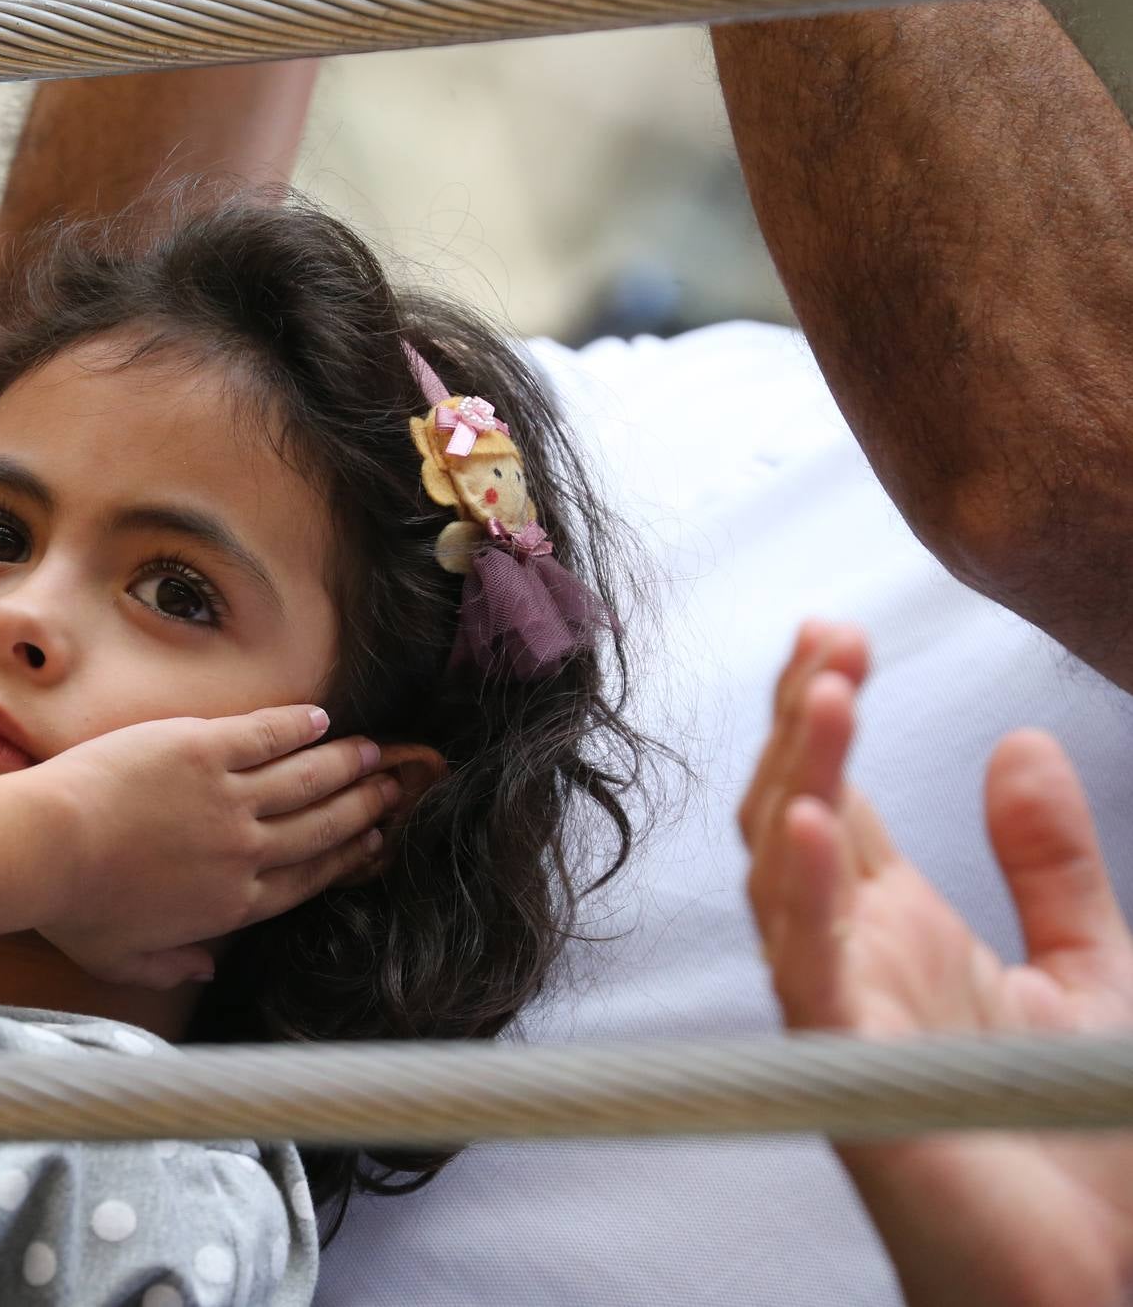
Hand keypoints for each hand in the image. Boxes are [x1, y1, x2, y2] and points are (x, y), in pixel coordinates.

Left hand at [31, 704, 401, 988]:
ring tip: (374, 753)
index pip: (305, 879)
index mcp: (231, 905)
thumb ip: (169, 965)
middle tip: (392, 791)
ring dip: (346, 764)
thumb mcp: (119, 959)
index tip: (371, 843)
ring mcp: (228, 800)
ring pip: (307, 780)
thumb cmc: (72, 908)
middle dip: (363, 807)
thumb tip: (203, 968)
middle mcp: (244, 853)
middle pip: (321, 827)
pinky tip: (321, 720)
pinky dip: (299, 727)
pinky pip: (268, 736)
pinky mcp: (204, 751)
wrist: (45, 849)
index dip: (345, 858)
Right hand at [740, 620, 1132, 1306]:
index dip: (822, 712)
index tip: (836, 633)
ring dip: (799, 778)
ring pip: (783, 873)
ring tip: (828, 690)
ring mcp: (842, 1011)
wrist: (1084, 1279)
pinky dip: (801, 898)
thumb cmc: (1071, 1139)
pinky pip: (808, 974)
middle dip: (800, 720)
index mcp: (900, 929)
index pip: (839, 795)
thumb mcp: (1092, 972)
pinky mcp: (852, 1075)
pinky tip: (812, 824)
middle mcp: (854, 957)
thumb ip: (1050, 863)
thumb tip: (1016, 739)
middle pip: (795, 810)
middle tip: (829, 637)